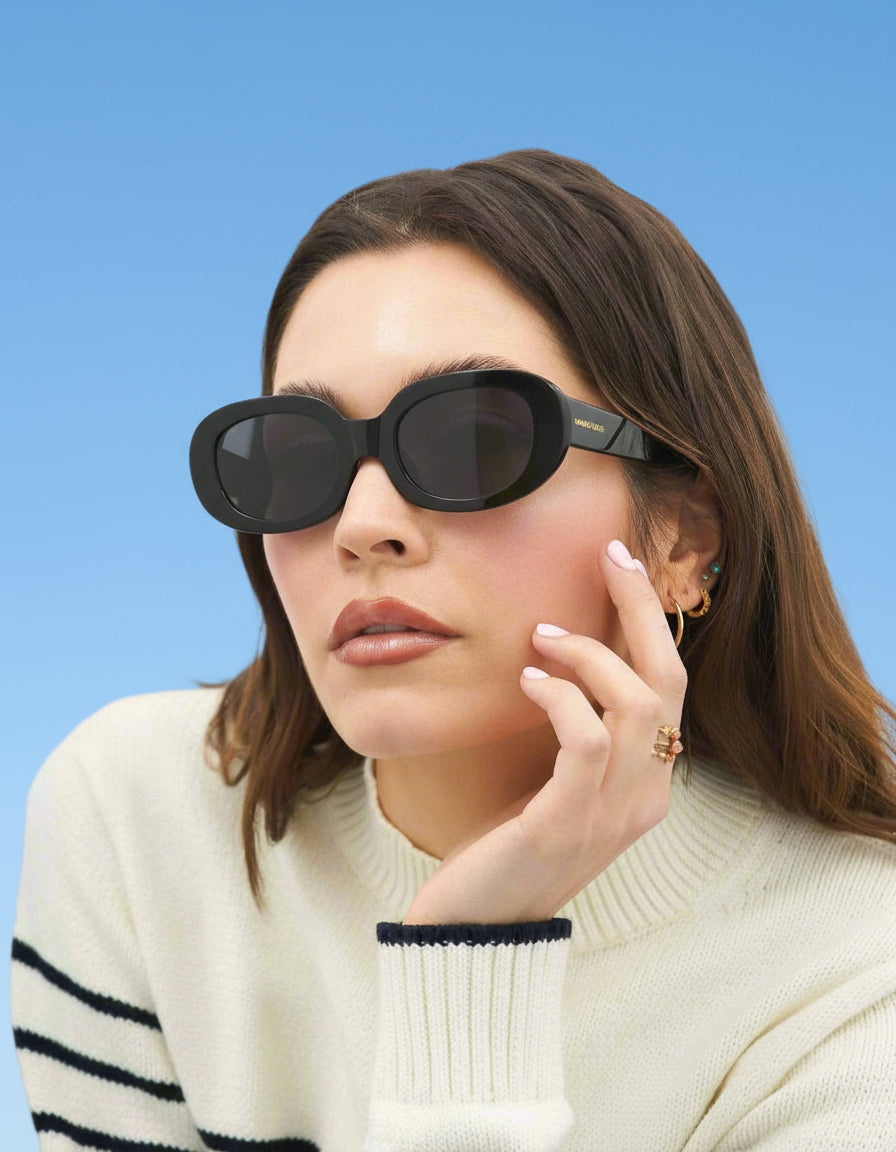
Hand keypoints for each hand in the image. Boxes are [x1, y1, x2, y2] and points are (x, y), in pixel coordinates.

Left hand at [402, 538, 687, 924]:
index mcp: (646, 785)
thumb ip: (576, 734)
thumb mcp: (554, 784)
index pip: (667, 686)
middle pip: (667, 682)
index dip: (649, 620)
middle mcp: (643, 797)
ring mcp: (610, 813)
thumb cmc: (507, 848)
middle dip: (641, 610)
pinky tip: (528, 680)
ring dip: (591, 655)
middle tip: (609, 558)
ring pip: (635, 704)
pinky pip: (585, 740)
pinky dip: (560, 697)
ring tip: (544, 636)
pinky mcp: (566, 823)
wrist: (475, 930)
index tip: (620, 563)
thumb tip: (564, 660)